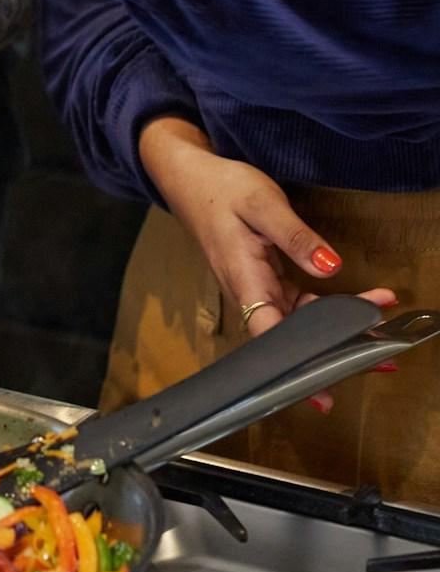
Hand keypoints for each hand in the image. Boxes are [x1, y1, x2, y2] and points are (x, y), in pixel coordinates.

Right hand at [140, 117, 397, 409]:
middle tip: (381, 358)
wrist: (190, 179)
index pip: (270, 333)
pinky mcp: (264, 281)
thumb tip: (332, 268)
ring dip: (339, 330)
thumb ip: (295, 236)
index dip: (296, 365)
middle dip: (335, 351)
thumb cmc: (220, 189)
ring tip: (380, 330)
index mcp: (244, 278)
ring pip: (299, 322)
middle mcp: (249, 292)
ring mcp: (257, 289)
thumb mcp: (261, 203)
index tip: (324, 392)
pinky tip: (357, 304)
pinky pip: (298, 304)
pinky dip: (328, 308)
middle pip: (291, 336)